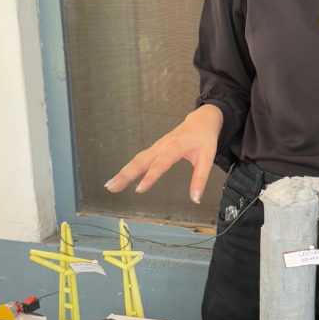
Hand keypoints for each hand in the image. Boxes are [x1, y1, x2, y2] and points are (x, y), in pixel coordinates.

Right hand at [104, 105, 223, 204]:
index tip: (139, 189)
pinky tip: (121, 178)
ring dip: (123, 172)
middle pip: (140, 160)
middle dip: (125, 174)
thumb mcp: (207, 158)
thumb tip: (196, 199)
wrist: (202, 120)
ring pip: (137, 159)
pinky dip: (128, 168)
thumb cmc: (204, 139)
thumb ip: (200, 179)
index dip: (150, 177)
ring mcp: (156, 147)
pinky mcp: (154, 149)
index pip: (160, 164)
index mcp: (175, 147)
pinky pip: (139, 159)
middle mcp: (162, 146)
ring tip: (110, 186)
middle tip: (111, 187)